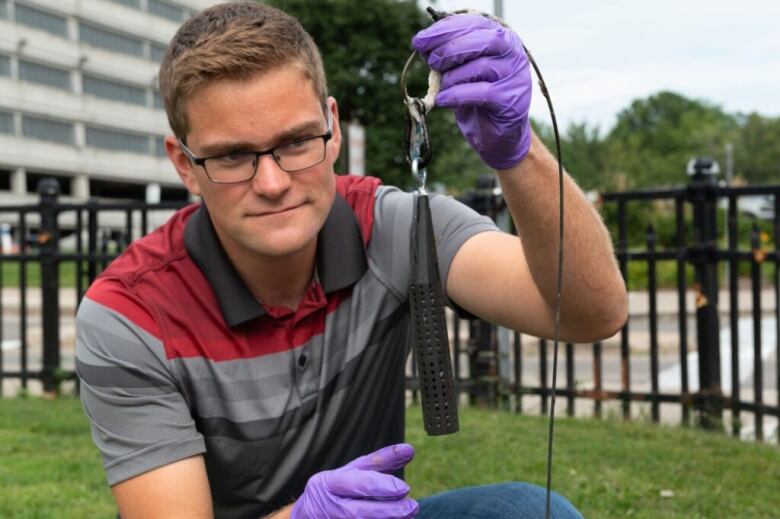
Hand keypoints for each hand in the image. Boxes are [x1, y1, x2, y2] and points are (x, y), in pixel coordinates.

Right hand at [290, 444, 418, 518]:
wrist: (306, 517)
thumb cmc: (336, 490)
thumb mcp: (352, 472)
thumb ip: (380, 462)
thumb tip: (409, 449)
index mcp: (329, 483)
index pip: (357, 483)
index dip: (382, 486)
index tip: (405, 489)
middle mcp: (328, 506)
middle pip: (358, 511)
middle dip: (388, 510)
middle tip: (413, 507)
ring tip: (408, 517)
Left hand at [412, 14, 531, 169]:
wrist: (497, 133)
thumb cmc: (476, 96)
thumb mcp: (459, 70)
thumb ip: (447, 55)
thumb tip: (423, 45)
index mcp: (500, 37)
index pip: (472, 24)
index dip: (443, 31)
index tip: (419, 41)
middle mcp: (512, 52)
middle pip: (478, 41)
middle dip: (448, 51)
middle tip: (432, 63)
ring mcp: (514, 76)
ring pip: (478, 67)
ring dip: (451, 77)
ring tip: (442, 87)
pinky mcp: (510, 100)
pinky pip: (480, 93)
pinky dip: (455, 95)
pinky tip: (443, 100)